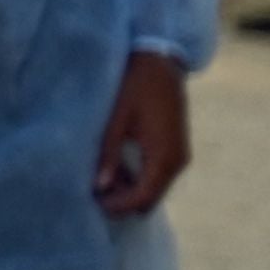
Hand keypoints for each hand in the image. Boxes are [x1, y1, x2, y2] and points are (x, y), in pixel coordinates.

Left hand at [94, 51, 191, 219]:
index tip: (91, 201)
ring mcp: (178, 155)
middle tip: (92, 189)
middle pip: (149, 199)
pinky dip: (136, 177)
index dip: (117, 206)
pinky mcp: (174, 148)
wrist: (160, 63)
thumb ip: (108, 155)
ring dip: (128, 189)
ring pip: (153, 188)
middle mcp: (177, 162)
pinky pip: (156, 174)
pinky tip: (113, 164)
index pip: (142, 199)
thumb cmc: (134, 87)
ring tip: (98, 175)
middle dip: (122, 201)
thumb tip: (100, 187)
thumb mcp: (115, 121)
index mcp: (164, 157)